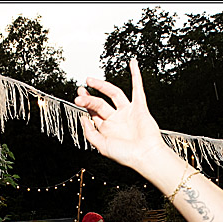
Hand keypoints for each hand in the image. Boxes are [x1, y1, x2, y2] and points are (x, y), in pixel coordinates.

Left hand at [74, 58, 168, 172]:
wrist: (145, 155)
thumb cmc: (126, 156)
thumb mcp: (101, 146)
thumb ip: (90, 133)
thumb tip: (83, 119)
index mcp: (108, 129)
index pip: (93, 113)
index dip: (85, 104)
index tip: (77, 97)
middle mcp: (117, 119)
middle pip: (100, 103)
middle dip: (89, 97)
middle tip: (80, 89)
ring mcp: (128, 112)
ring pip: (114, 94)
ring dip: (102, 85)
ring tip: (90, 79)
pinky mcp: (139, 107)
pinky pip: (137, 89)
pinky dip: (136, 75)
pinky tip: (132, 63)